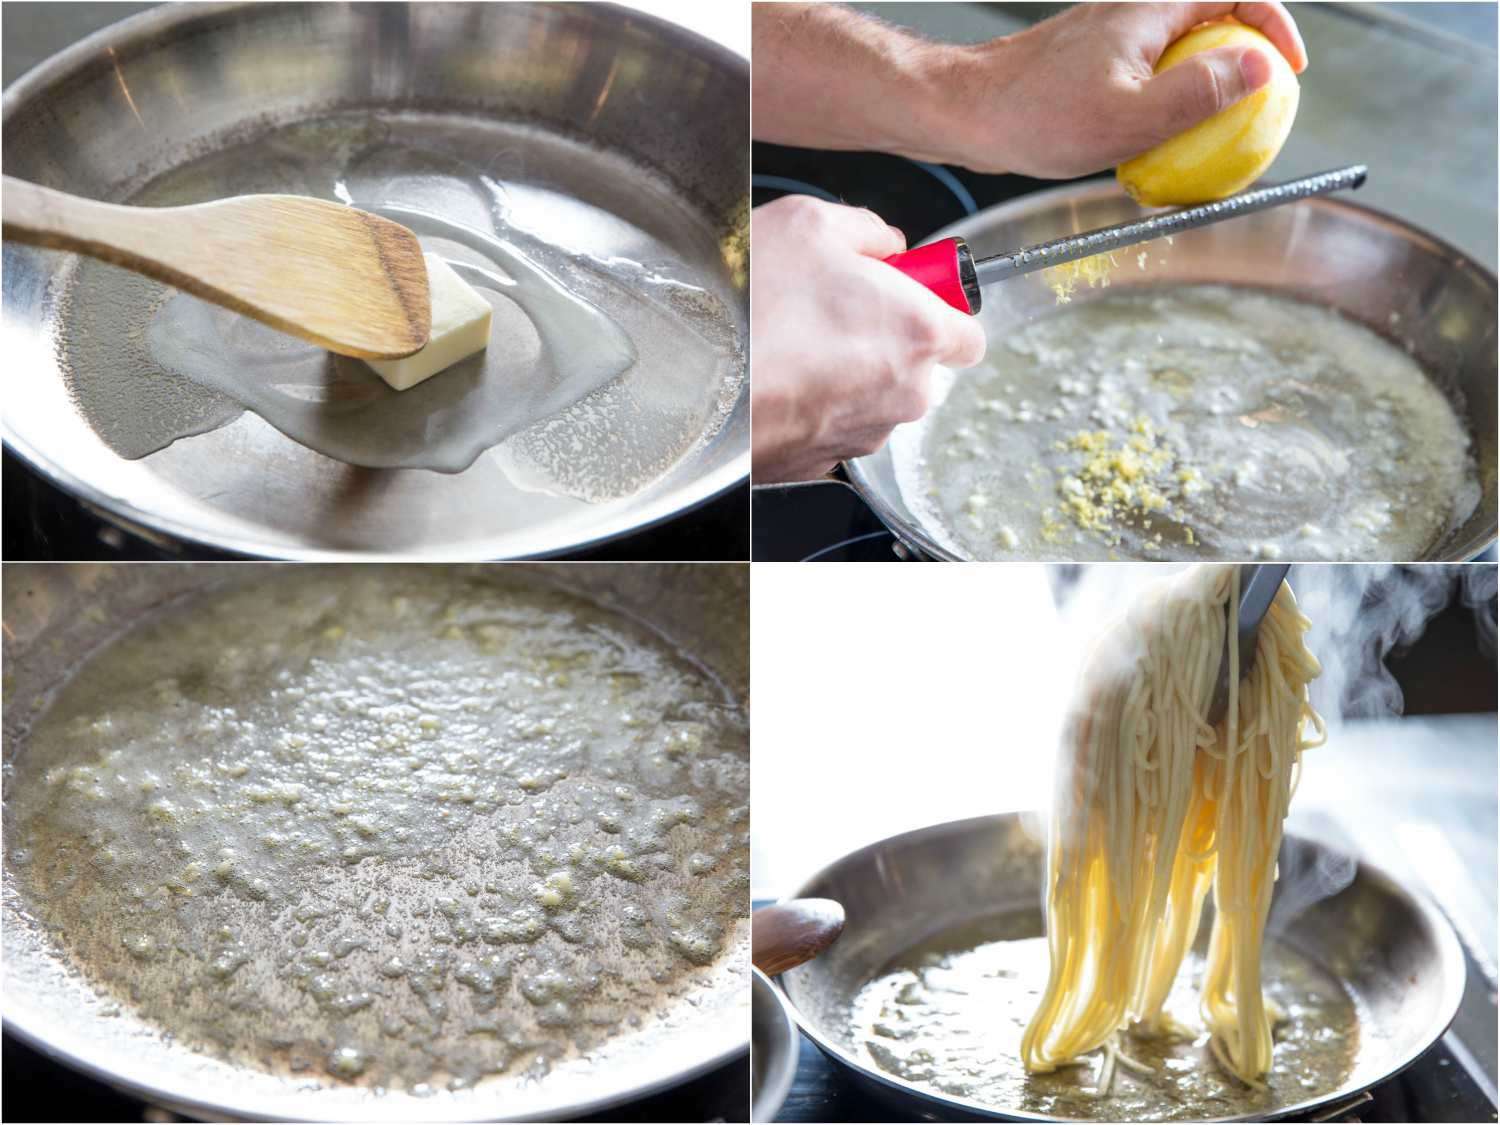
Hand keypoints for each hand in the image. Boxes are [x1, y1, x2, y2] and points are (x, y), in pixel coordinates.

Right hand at [751, 196, 986, 483]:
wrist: (691, 379)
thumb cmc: (752, 306)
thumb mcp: (810, 224)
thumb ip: (869, 231)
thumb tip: (884, 245)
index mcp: (918, 331)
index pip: (969, 335)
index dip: (938, 310)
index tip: (907, 293)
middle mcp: (903, 392)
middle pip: (919, 368)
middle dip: (888, 341)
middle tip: (837, 310)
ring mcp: (864, 434)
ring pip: (874, 399)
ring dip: (848, 373)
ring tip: (793, 343)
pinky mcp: (822, 461)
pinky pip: (832, 425)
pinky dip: (813, 404)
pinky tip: (777, 377)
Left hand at [937, 3, 1307, 177]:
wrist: (964, 114)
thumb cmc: (1033, 117)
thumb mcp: (1128, 118)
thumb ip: (1199, 93)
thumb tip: (1261, 71)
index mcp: (1150, 6)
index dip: (1276, 27)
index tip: (1290, 72)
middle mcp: (1133, 8)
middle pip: (1213, 19)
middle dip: (1244, 60)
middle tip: (1255, 112)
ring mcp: (1111, 32)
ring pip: (1179, 50)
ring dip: (1201, 87)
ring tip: (1210, 136)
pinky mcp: (1091, 59)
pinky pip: (1146, 72)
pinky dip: (1164, 100)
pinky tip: (1154, 144)